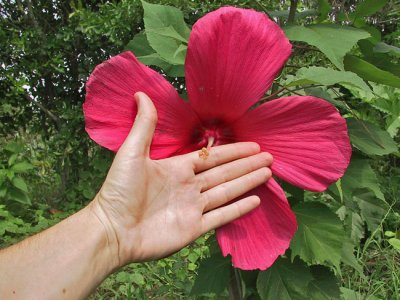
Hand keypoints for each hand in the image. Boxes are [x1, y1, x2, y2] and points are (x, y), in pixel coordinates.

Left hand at [91, 92, 272, 266]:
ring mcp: (193, 208)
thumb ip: (144, 125)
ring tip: (267, 173)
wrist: (112, 230)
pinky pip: (221, 216)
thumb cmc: (119, 191)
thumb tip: (141, 93)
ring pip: (228, 191)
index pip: (212, 157)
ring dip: (248, 182)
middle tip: (269, 157)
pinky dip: (238, 209)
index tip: (253, 145)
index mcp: (177, 169)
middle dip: (247, 164)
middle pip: (225, 172)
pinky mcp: (194, 228)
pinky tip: (255, 200)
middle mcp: (189, 187)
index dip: (233, 151)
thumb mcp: (132, 152)